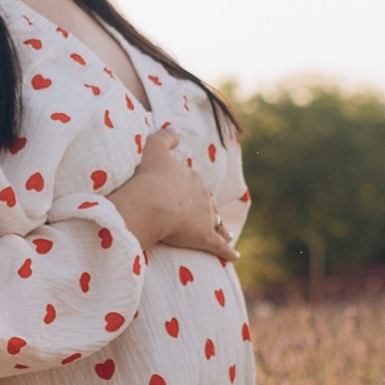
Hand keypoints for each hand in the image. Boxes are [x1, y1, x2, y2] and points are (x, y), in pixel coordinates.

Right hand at [109, 121, 232, 261]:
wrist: (151, 202)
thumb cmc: (149, 177)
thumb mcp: (153, 149)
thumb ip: (164, 137)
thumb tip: (175, 128)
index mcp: (191, 178)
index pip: (195, 183)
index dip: (192, 188)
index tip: (191, 191)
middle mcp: (203, 197)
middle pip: (208, 203)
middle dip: (209, 209)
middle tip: (209, 215)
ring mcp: (206, 218)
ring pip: (217, 224)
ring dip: (222, 229)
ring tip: (226, 234)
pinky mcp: (205, 238)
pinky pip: (219, 247)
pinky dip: (228, 252)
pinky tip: (234, 256)